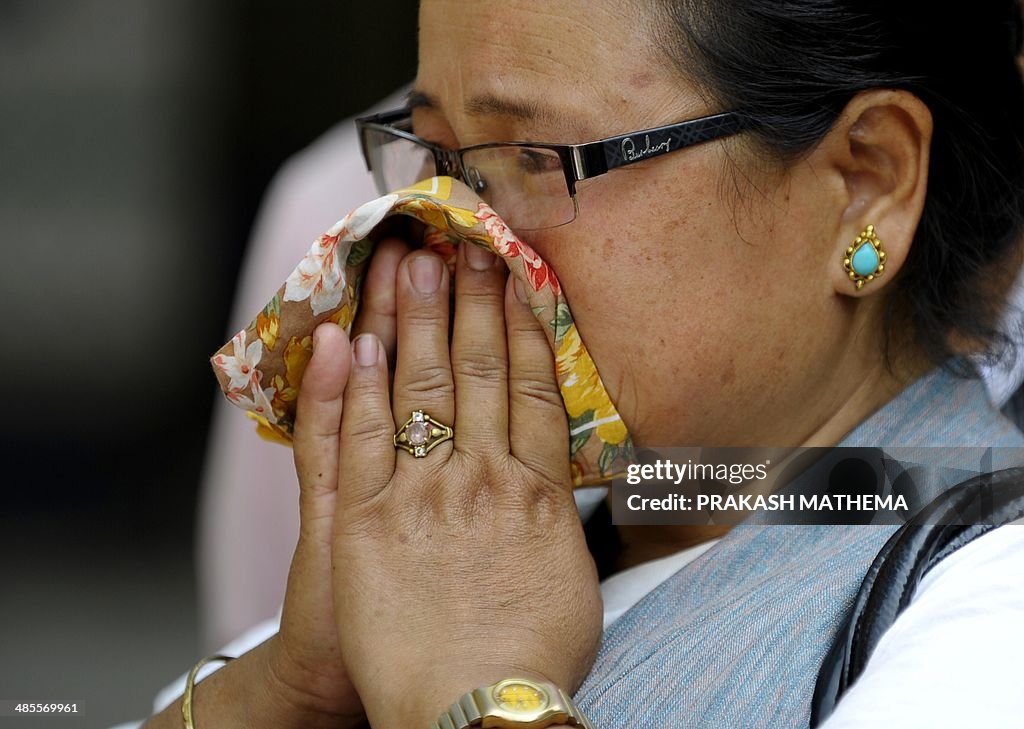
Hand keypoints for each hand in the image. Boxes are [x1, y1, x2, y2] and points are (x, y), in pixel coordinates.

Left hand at [294, 241, 602, 727]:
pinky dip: (352, 386)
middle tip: (460, 246)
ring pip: (420, 389)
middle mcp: (481, 479)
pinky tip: (350, 340)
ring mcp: (420, 495)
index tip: (516, 279)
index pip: (532, 388)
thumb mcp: (573, 582)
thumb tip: (561, 479)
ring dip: (413, 321)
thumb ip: (562, 519)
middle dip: (468, 302)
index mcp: (535, 492)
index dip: (523, 327)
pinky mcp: (362, 521)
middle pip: (478, 372)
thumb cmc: (530, 659)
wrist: (471, 712)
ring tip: (409, 265)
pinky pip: (357, 439)